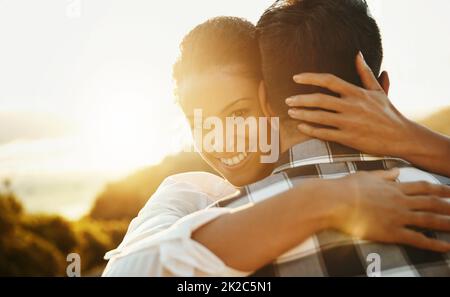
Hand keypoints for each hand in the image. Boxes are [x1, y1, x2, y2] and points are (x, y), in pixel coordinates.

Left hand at [285, 52, 414, 156]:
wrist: (401, 136)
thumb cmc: (388, 112)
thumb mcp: (377, 90)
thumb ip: (365, 73)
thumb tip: (358, 54)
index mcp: (357, 92)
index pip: (329, 80)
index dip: (310, 78)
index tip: (296, 77)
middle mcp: (351, 106)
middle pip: (319, 100)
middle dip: (300, 99)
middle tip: (287, 100)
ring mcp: (349, 123)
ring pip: (319, 117)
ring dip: (302, 114)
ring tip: (290, 112)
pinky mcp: (349, 138)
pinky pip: (325, 133)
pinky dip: (311, 130)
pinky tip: (301, 127)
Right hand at [328, 168, 449, 251]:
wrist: (334, 201)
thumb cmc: (345, 188)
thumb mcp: (366, 176)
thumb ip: (384, 175)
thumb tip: (398, 171)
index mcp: (394, 188)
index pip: (423, 187)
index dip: (440, 189)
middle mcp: (400, 201)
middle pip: (431, 203)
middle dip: (449, 206)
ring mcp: (397, 217)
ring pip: (429, 220)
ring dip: (447, 223)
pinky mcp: (392, 232)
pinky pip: (417, 239)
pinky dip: (434, 244)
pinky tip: (446, 247)